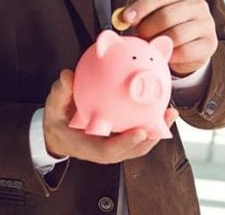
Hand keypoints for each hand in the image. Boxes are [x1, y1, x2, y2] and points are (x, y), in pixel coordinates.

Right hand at [43, 69, 178, 163]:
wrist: (58, 134)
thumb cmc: (58, 121)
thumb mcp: (54, 107)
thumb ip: (61, 92)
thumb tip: (68, 75)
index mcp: (88, 146)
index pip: (109, 149)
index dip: (126, 143)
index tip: (140, 132)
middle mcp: (106, 149)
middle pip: (133, 149)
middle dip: (152, 137)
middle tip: (166, 116)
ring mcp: (116, 146)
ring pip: (140, 142)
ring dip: (157, 129)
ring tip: (170, 111)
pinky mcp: (121, 139)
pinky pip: (138, 132)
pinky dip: (150, 122)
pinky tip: (159, 104)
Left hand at [122, 0, 217, 76]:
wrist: (192, 46)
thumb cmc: (168, 26)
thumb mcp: (155, 13)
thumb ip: (139, 13)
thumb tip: (121, 18)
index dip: (141, 6)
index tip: (127, 19)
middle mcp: (198, 4)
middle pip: (167, 15)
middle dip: (148, 28)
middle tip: (140, 36)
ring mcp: (207, 23)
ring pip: (176, 35)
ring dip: (158, 43)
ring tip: (152, 45)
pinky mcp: (210, 43)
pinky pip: (185, 51)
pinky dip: (171, 55)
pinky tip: (166, 54)